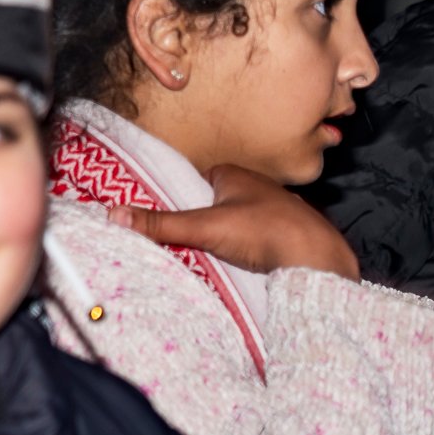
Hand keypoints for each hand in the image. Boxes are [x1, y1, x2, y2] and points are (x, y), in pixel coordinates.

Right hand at [111, 163, 359, 278]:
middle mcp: (256, 185)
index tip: (171, 220)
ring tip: (217, 255)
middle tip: (190, 241)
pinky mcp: (291, 232)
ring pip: (239, 220)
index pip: (196, 181)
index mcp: (233, 173)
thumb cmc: (264, 232)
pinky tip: (247, 261)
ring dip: (228, 236)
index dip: (182, 199)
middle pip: (216, 202)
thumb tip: (113, 214)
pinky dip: (250, 247)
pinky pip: (259, 236)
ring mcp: (276, 208)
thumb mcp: (205, 228)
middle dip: (204, 220)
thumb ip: (161, 224)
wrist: (320, 260)